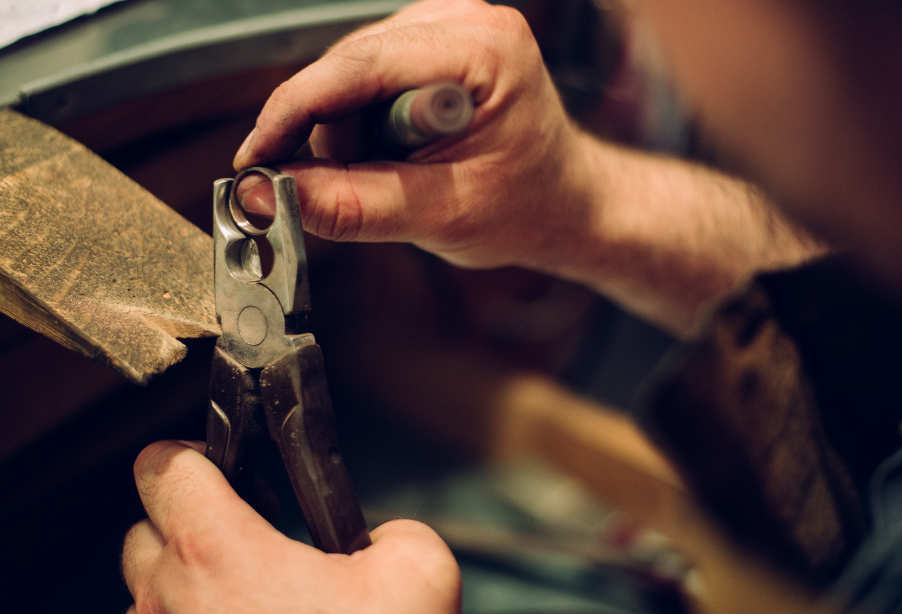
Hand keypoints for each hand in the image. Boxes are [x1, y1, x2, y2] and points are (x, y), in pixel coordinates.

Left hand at [121, 440, 460, 613]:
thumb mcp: (419, 572)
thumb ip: (393, 529)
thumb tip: (371, 540)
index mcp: (218, 554)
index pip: (163, 465)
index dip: (197, 451)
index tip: (230, 464)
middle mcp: (170, 605)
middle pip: (145, 526)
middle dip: (192, 520)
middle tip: (252, 535)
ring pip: (143, 589)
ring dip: (186, 579)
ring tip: (251, 597)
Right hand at [234, 0, 594, 273]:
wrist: (560, 202)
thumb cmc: (523, 206)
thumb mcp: (439, 217)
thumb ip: (350, 205)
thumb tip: (264, 193)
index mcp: (483, 50)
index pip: (358, 68)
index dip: (293, 114)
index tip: (253, 161)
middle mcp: (462, 21)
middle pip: (346, 69)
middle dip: (333, 138)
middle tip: (358, 192)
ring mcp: (445, 27)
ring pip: (347, 77)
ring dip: (351, 137)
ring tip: (402, 177)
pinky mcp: (430, 45)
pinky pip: (363, 80)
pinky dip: (363, 126)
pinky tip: (399, 156)